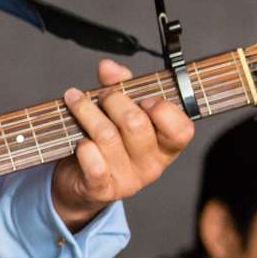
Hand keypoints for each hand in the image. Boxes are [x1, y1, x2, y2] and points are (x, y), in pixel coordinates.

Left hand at [50, 59, 195, 230]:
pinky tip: (78, 139)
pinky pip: (93, 163)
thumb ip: (120, 87)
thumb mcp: (119, 114)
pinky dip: (83, 147)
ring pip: (107, 136)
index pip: (182, 129)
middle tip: (102, 95)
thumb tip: (109, 68)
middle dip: (114, 100)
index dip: (163, 109)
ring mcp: (128, 180)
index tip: (144, 98)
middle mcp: (151, 165)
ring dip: (86, 112)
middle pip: (136, 123)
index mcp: (165, 146)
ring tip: (74, 101)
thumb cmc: (106, 143)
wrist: (80, 183)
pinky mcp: (102, 189)